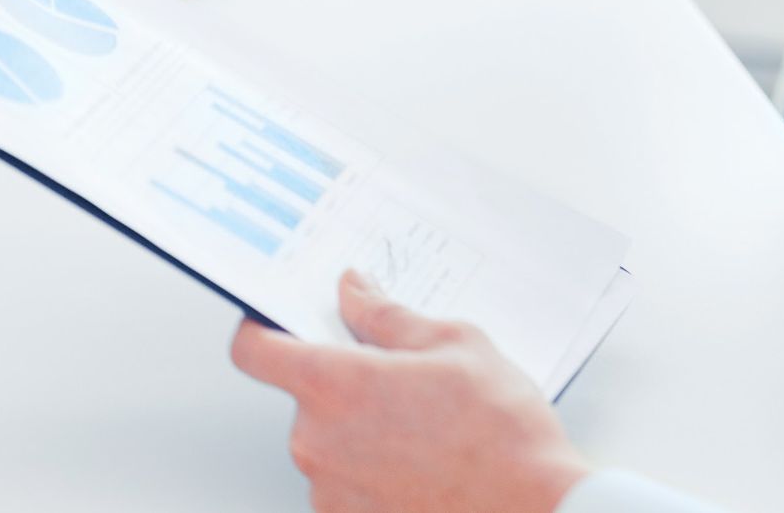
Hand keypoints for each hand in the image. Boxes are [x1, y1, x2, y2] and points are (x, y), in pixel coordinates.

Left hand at [230, 271, 590, 512]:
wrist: (528, 506)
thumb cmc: (498, 431)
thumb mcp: (455, 344)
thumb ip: (388, 316)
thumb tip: (355, 292)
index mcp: (335, 385)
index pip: (255, 351)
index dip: (260, 329)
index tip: (276, 322)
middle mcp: (316, 440)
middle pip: (306, 396)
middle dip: (347, 382)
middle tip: (403, 378)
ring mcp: (328, 488)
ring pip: (329, 439)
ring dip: (364, 427)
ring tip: (427, 426)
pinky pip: (346, 480)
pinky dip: (375, 466)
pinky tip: (425, 459)